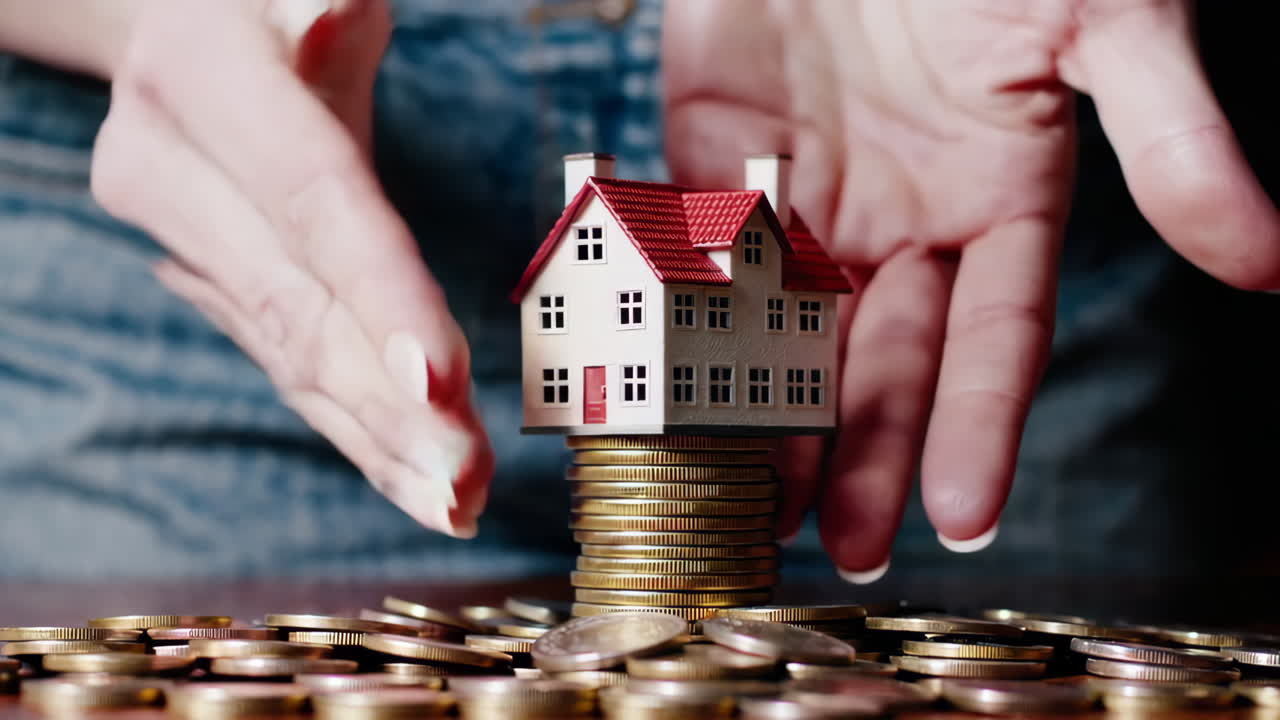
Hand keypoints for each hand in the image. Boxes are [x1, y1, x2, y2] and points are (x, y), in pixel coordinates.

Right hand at [91, 0, 492, 537]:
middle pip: (300, 307)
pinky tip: (409, 479)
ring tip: (455, 504)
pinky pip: (287, 364)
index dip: (377, 295)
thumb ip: (319, 2)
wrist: (177, 26)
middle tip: (466, 485)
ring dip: (377, 440)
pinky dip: (354, 427)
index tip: (441, 387)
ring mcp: (180, 240)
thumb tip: (337, 17)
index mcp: (207, 82)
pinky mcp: (211, 285)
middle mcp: (173, 173)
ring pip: (290, 356)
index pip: (311, 202)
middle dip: (390, 405)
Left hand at [664, 0, 1279, 576]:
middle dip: (868, 452)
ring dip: (774, 419)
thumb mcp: (1104, 20)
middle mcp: (903, 220)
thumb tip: (1269, 263)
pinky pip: (703, 260)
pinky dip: (691, 328)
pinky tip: (677, 397)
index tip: (965, 516)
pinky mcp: (718, 162)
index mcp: (998, 201)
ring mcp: (807, 197)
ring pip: (790, 331)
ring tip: (754, 505)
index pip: (998, 340)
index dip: (982, 425)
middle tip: (842, 545)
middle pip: (889, 359)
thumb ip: (1173, 138)